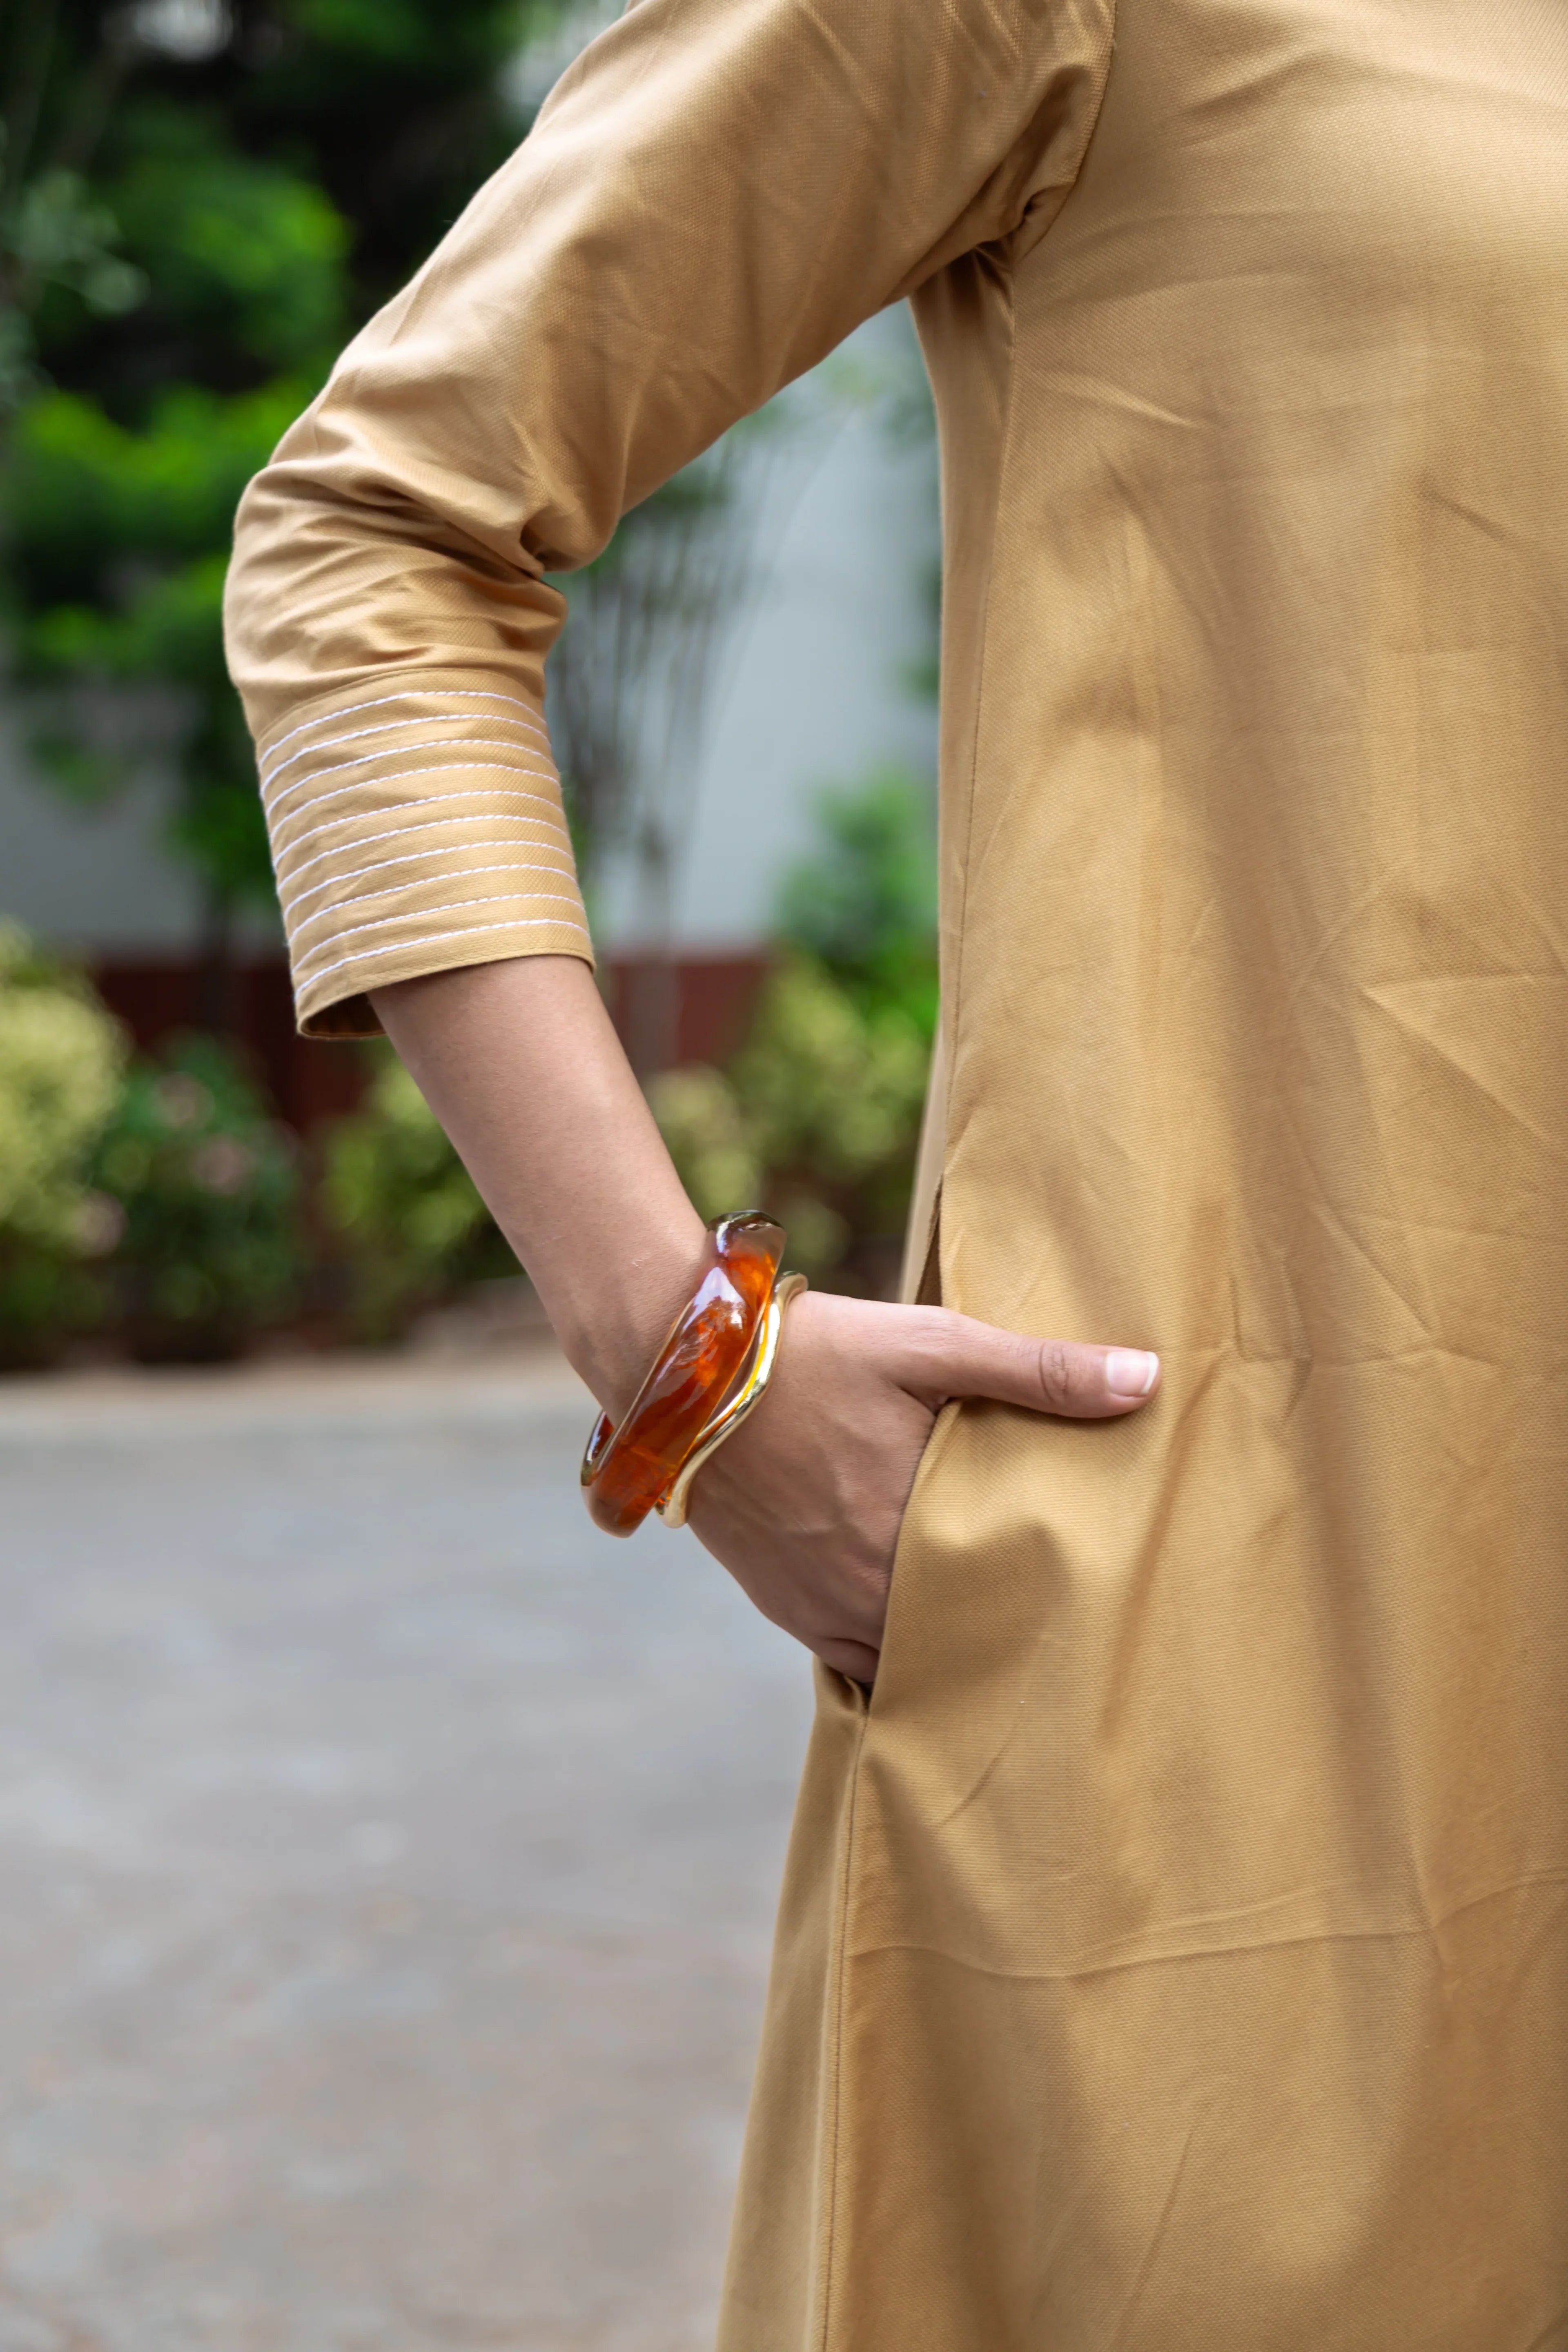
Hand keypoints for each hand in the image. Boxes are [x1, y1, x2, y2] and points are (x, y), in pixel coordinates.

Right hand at [685, 1290, 1159, 1681]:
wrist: (683, 1372)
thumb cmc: (814, 1352)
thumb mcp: (930, 1344)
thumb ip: (1038, 1369)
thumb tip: (1147, 1378)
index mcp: (916, 1532)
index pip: (1013, 1609)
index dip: (1060, 1619)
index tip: (1104, 1614)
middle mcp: (866, 1589)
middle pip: (964, 1647)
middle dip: (1013, 1644)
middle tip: (1072, 1639)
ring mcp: (821, 1606)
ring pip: (909, 1665)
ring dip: (954, 1656)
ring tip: (1008, 1645)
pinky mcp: (785, 1606)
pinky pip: (853, 1663)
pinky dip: (893, 1660)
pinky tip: (929, 1644)